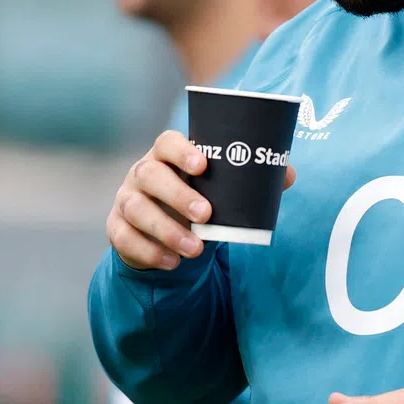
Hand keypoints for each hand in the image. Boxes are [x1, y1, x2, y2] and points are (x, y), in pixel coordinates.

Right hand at [107, 130, 296, 269]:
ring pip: (138, 210)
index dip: (182, 151)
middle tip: (207, 214)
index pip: (166, 141)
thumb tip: (287, 176)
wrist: (165, 224)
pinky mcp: (117, 228)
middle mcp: (141, 172)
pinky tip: (172, 262)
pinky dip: (150, 252)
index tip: (203, 165)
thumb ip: (251, 178)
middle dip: (178, 195)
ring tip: (196, 250)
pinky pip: (125, 239)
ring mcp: (125, 199)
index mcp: (166, 154)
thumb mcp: (220, 186)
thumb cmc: (198, 194)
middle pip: (149, 175)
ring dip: (167, 231)